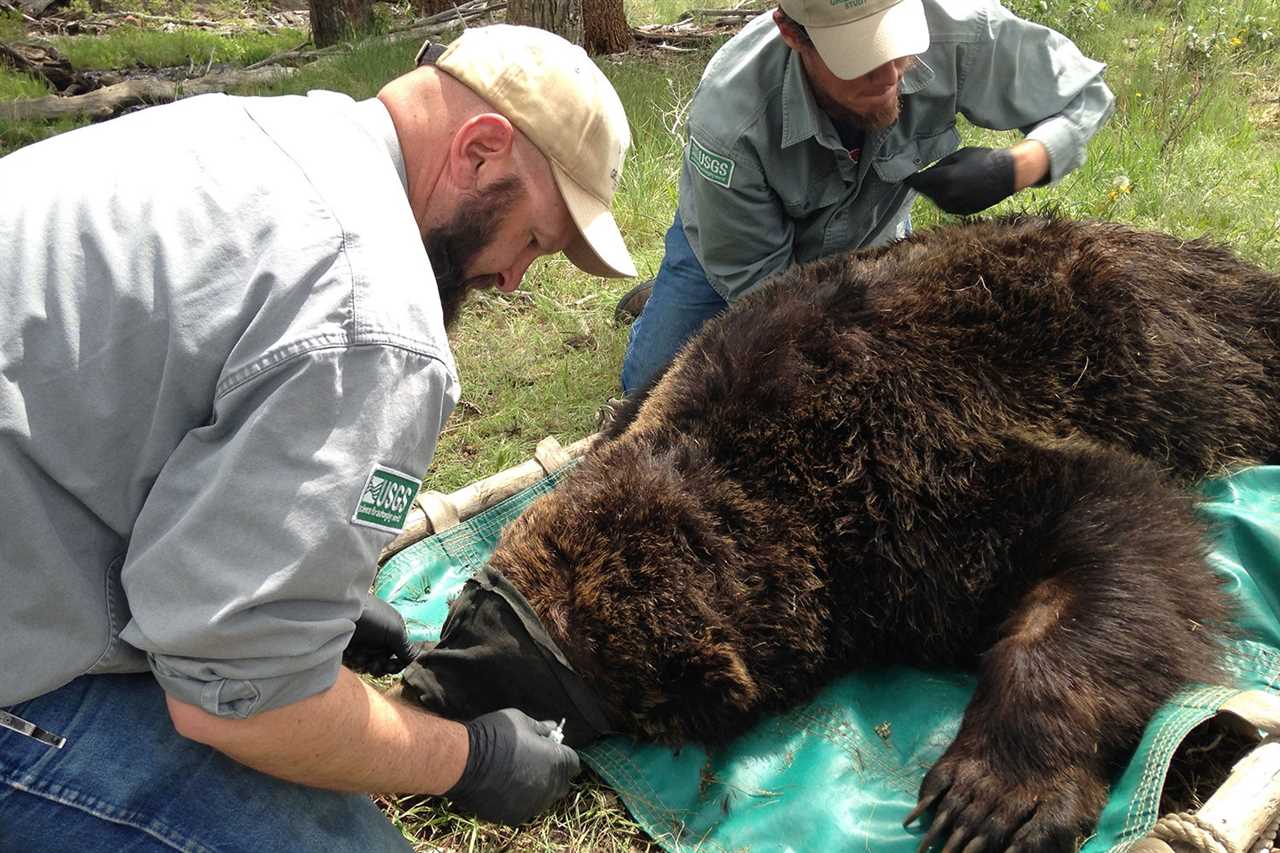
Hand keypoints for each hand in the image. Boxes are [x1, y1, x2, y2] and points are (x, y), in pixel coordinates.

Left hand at [343, 592, 421, 675]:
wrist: (342, 611)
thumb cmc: (372, 618)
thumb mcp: (394, 631)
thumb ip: (406, 648)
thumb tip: (420, 660)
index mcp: (393, 633)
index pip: (399, 656)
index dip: (396, 665)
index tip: (389, 667)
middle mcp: (380, 639)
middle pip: (384, 663)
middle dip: (379, 666)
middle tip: (373, 664)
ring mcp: (364, 644)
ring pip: (369, 664)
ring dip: (365, 663)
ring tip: (358, 655)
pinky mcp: (349, 648)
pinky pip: (354, 663)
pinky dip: (353, 661)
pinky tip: (350, 653)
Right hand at [444, 708, 580, 824]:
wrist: (465, 761)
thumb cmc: (496, 735)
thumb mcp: (521, 721)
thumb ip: (541, 727)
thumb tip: (553, 727)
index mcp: (557, 762)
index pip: (573, 762)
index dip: (562, 755)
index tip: (551, 750)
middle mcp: (550, 787)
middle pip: (561, 783)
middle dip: (553, 773)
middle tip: (535, 762)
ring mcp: (533, 804)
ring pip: (543, 798)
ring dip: (537, 788)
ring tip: (517, 775)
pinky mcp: (515, 816)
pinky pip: (524, 808)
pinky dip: (519, 800)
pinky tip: (505, 787)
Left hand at [903, 146, 1015, 214]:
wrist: (1008, 174)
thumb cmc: (983, 159)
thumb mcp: (959, 155)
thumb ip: (940, 165)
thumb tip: (925, 172)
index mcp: (946, 178)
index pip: (918, 182)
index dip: (910, 179)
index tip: (904, 176)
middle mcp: (948, 195)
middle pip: (925, 192)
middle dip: (923, 185)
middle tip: (922, 177)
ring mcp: (956, 206)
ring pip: (935, 200)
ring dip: (934, 192)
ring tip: (944, 180)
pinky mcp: (962, 212)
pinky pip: (946, 205)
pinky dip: (945, 198)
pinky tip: (954, 189)